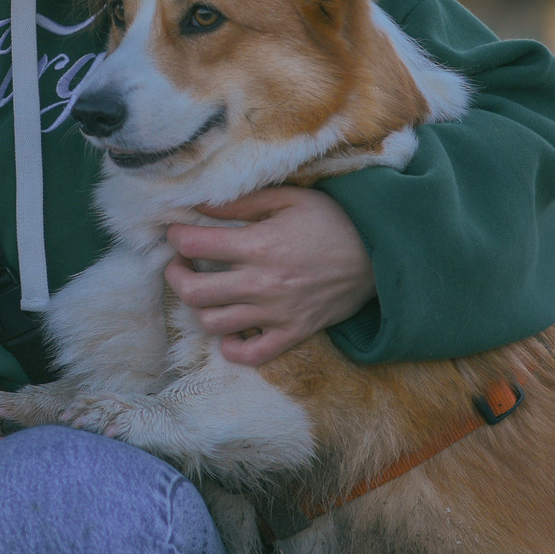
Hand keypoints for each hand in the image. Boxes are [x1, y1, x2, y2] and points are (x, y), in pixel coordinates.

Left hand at [164, 186, 374, 366]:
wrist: (379, 255)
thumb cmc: (334, 221)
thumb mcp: (290, 198)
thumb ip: (243, 203)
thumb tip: (201, 204)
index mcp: (259, 245)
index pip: (195, 245)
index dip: (177, 237)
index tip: (177, 232)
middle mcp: (262, 284)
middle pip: (194, 291)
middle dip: (175, 275)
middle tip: (179, 264)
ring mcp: (276, 313)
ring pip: (214, 323)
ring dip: (199, 308)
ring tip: (204, 292)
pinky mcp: (292, 333)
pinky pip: (251, 354)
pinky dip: (232, 348)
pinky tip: (229, 331)